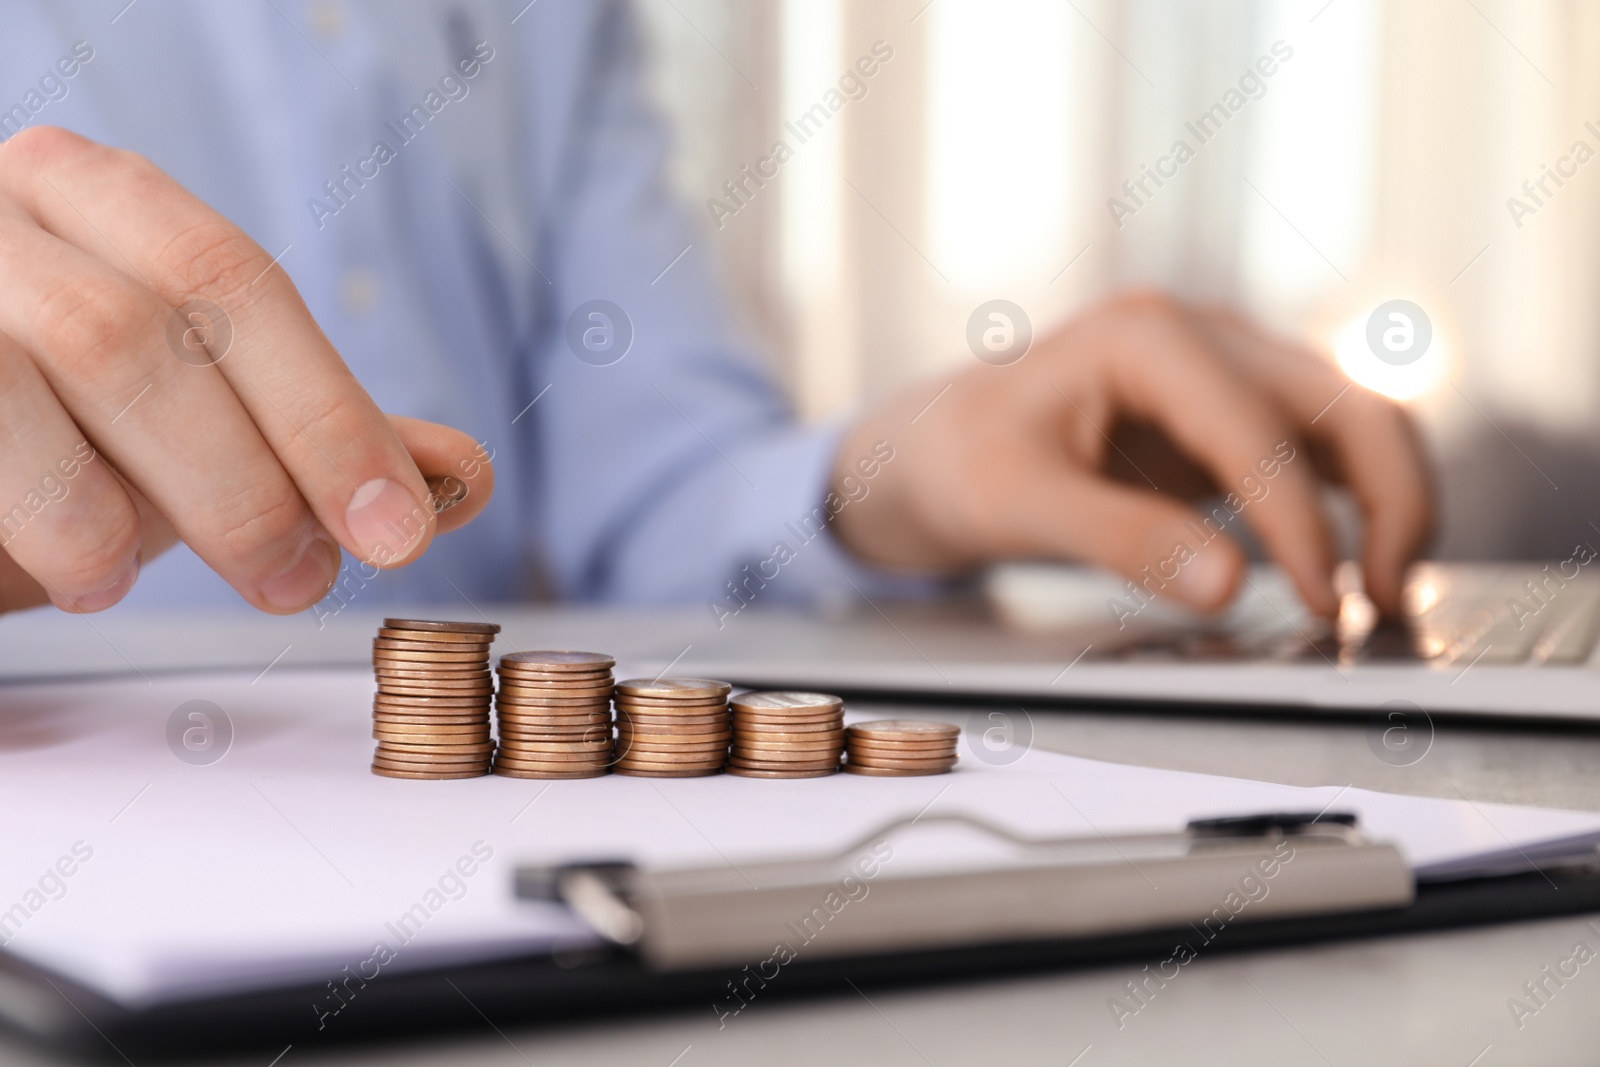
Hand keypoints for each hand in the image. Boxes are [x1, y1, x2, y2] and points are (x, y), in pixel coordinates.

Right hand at [0, 128, 492, 614]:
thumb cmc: (65, 415)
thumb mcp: (200, 416)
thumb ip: (316, 433)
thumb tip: (460, 476)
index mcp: (100, 199)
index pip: (236, 283)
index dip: (327, 413)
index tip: (399, 527)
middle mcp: (3, 216)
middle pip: (140, 333)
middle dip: (243, 480)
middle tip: (293, 581)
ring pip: (42, 372)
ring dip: (116, 512)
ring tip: (130, 578)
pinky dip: (45, 527)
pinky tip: (73, 572)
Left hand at [830, 291, 1432, 616]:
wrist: (932, 447)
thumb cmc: (958, 461)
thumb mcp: (1016, 506)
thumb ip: (1120, 540)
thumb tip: (1228, 587)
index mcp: (1144, 336)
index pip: (1257, 427)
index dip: (1301, 521)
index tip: (1323, 602)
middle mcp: (1200, 335)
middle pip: (1344, 401)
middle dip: (1391, 498)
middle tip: (1391, 602)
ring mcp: (1225, 368)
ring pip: (1354, 417)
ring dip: (1390, 499)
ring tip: (1389, 596)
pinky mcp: (1233, 413)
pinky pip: (1324, 447)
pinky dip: (1356, 501)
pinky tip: (1356, 568)